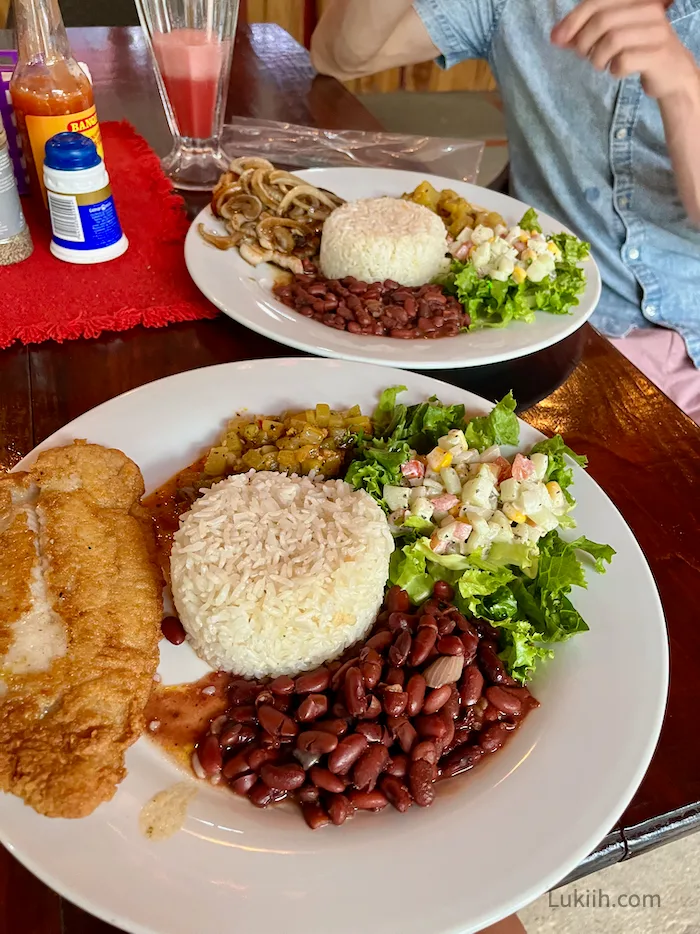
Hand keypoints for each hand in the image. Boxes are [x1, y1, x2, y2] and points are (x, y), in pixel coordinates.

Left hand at [551, 0, 696, 99]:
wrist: (672, 74)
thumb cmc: (637, 51)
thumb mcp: (610, 38)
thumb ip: (584, 34)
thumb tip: (556, 36)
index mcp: (635, 0)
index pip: (597, 1)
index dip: (573, 20)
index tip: (556, 39)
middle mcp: (649, 9)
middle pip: (602, 21)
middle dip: (583, 42)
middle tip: (583, 56)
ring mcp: (656, 31)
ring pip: (612, 40)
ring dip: (597, 58)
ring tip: (601, 64)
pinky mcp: (659, 54)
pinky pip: (624, 61)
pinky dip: (614, 69)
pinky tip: (617, 70)